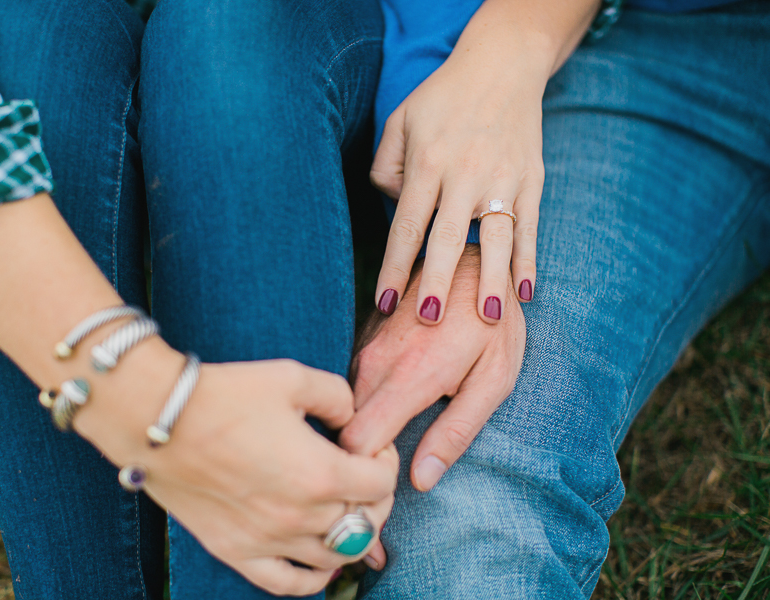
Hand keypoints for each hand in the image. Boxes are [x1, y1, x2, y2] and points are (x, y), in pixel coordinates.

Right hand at [108, 359, 398, 596]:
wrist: (156, 418)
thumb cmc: (225, 394)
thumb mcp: (292, 378)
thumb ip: (337, 396)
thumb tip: (351, 415)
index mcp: (321, 473)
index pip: (381, 482)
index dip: (384, 459)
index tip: (368, 444)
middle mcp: (301, 516)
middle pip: (367, 522)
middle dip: (376, 497)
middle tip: (364, 474)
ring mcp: (268, 540)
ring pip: (336, 557)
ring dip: (352, 534)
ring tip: (345, 508)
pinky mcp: (236, 551)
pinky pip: (287, 584)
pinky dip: (312, 579)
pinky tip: (319, 563)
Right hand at [340, 246, 523, 568]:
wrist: (473, 259)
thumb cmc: (491, 324)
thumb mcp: (493, 382)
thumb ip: (455, 432)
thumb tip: (421, 481)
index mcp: (407, 378)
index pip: (357, 447)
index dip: (362, 487)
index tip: (380, 511)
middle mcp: (373, 364)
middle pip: (342, 437)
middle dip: (353, 479)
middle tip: (379, 513)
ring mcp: (363, 351)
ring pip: (340, 416)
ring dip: (352, 450)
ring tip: (375, 480)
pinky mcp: (361, 343)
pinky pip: (346, 393)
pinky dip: (354, 420)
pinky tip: (374, 434)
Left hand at [370, 18, 549, 324]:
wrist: (502, 65)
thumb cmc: (441, 99)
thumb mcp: (399, 121)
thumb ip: (386, 168)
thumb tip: (395, 209)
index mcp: (428, 162)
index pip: (406, 225)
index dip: (394, 267)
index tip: (385, 302)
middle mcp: (465, 174)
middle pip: (448, 237)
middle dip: (439, 282)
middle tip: (430, 321)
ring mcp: (503, 178)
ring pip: (496, 238)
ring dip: (491, 280)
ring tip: (488, 319)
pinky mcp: (531, 180)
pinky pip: (530, 227)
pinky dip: (528, 261)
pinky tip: (524, 293)